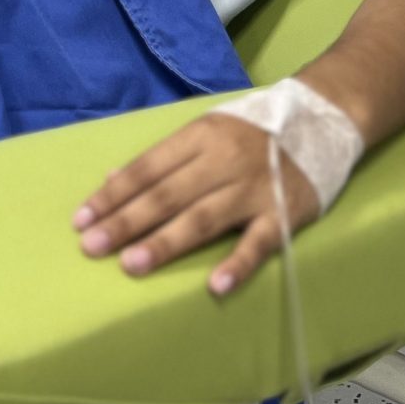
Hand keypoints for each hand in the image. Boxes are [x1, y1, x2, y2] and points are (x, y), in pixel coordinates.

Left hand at [73, 109, 325, 295]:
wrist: (323, 117)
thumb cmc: (254, 129)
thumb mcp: (206, 130)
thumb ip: (164, 156)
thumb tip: (112, 178)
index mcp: (201, 135)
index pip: (148, 167)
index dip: (113, 194)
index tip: (81, 219)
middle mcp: (224, 159)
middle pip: (167, 194)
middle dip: (126, 221)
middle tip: (91, 247)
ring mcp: (255, 186)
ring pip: (203, 218)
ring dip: (164, 242)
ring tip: (130, 265)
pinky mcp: (286, 213)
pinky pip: (259, 242)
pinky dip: (237, 264)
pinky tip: (214, 286)